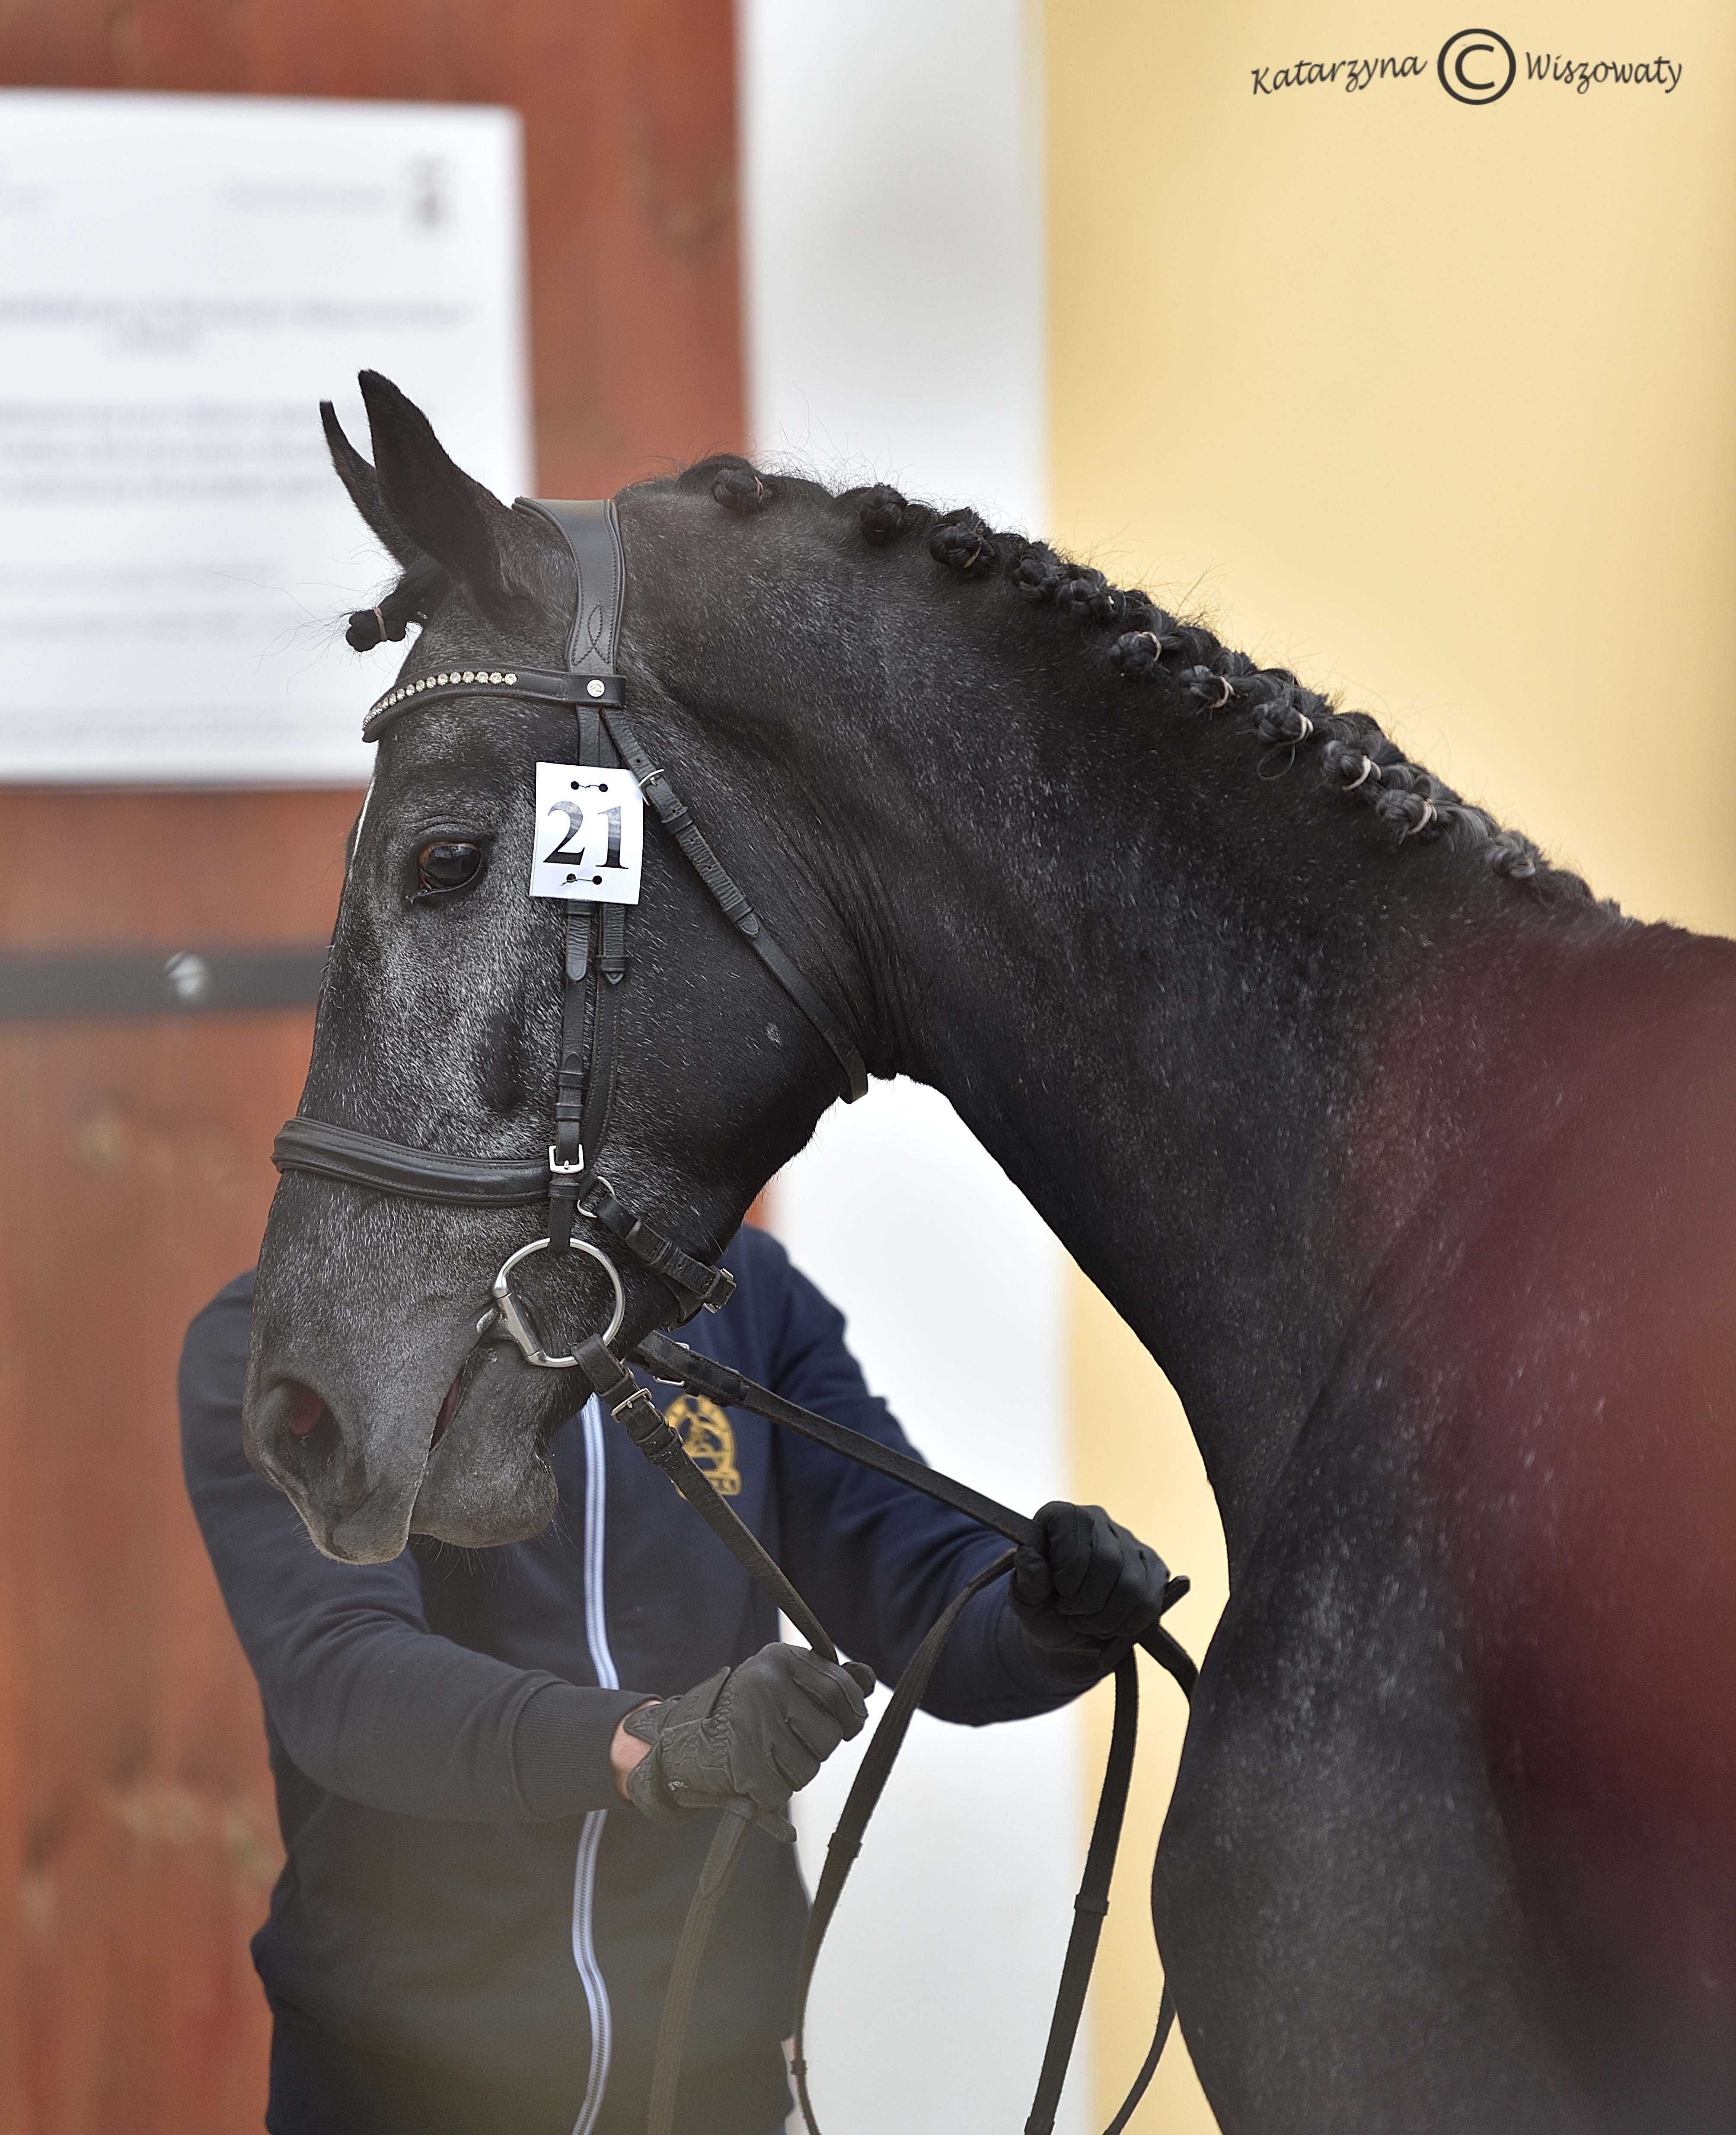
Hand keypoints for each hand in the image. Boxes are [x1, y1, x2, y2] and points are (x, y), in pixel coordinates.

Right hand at [620, 1643, 873, 1841]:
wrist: (685, 1741)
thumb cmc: (748, 1711)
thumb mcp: (783, 1681)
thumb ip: (828, 1681)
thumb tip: (868, 1679)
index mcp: (779, 1658)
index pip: (841, 1690)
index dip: (853, 1714)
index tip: (850, 1724)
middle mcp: (766, 1685)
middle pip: (830, 1735)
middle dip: (818, 1747)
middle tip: (792, 1741)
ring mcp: (753, 1723)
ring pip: (810, 1768)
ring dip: (795, 1772)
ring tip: (770, 1757)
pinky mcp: (742, 1763)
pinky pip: (782, 1791)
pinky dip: (772, 1792)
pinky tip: (755, 1775)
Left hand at [1010, 1501, 1169, 1686]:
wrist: (1065, 1628)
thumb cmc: (1041, 1605)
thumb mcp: (1024, 1598)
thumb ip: (1026, 1579)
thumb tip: (1028, 1556)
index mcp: (1061, 1516)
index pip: (1076, 1535)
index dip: (1067, 1574)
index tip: (1057, 1594)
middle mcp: (1099, 1520)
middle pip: (1108, 1561)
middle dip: (1087, 1601)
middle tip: (1070, 1614)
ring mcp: (1130, 1543)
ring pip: (1132, 1584)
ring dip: (1107, 1618)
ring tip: (1087, 1624)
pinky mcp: (1153, 1568)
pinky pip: (1150, 1600)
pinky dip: (1129, 1624)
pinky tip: (1110, 1628)